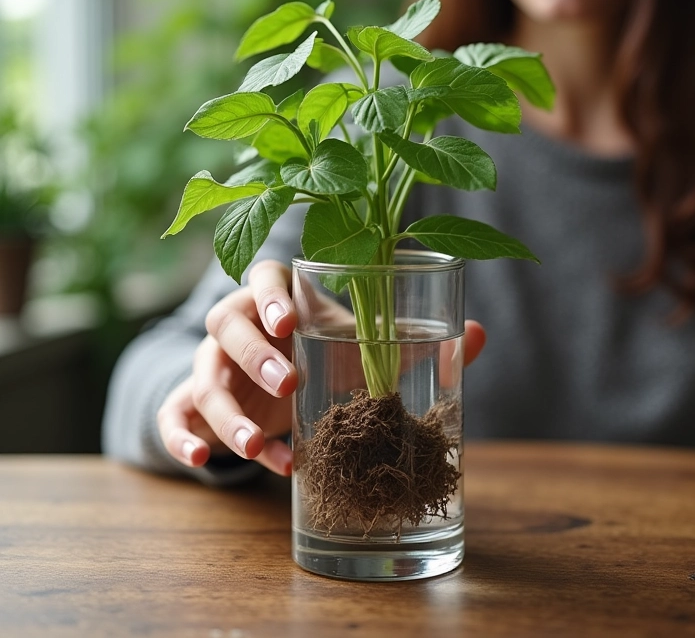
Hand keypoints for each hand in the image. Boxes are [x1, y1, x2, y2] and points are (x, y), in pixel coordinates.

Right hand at [157, 259, 486, 476]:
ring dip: (228, 412)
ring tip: (260, 448)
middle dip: (256, 355)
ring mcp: (209, 362)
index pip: (260, 276)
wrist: (267, 380)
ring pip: (202, 376)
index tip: (290, 320)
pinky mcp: (192, 400)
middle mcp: (236, 323)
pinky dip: (181, 436)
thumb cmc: (317, 350)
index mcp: (277, 297)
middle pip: (226, 324)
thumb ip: (408, 339)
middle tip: (291, 384)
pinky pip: (174, 413)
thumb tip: (477, 334)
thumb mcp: (354, 342)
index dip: (269, 293)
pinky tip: (201, 461)